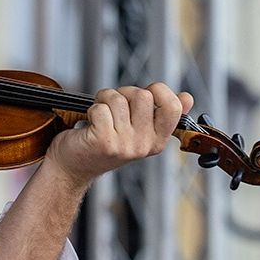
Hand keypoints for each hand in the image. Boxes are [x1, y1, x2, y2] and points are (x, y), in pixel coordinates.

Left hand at [44, 82, 192, 188]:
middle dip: (123, 93)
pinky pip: (101, 108)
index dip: (158, 91)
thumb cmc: (102, 143)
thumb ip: (159, 114)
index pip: (174, 106)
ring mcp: (124, 145)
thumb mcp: (135, 130)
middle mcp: (144, 145)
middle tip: (112, 106)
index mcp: (157, 141)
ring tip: (99, 114)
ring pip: (119, 99)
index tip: (143, 94)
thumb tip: (188, 97)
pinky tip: (90, 122)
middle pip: (143, 95)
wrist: (71, 168)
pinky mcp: (104, 141)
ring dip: (104, 99)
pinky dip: (91, 109)